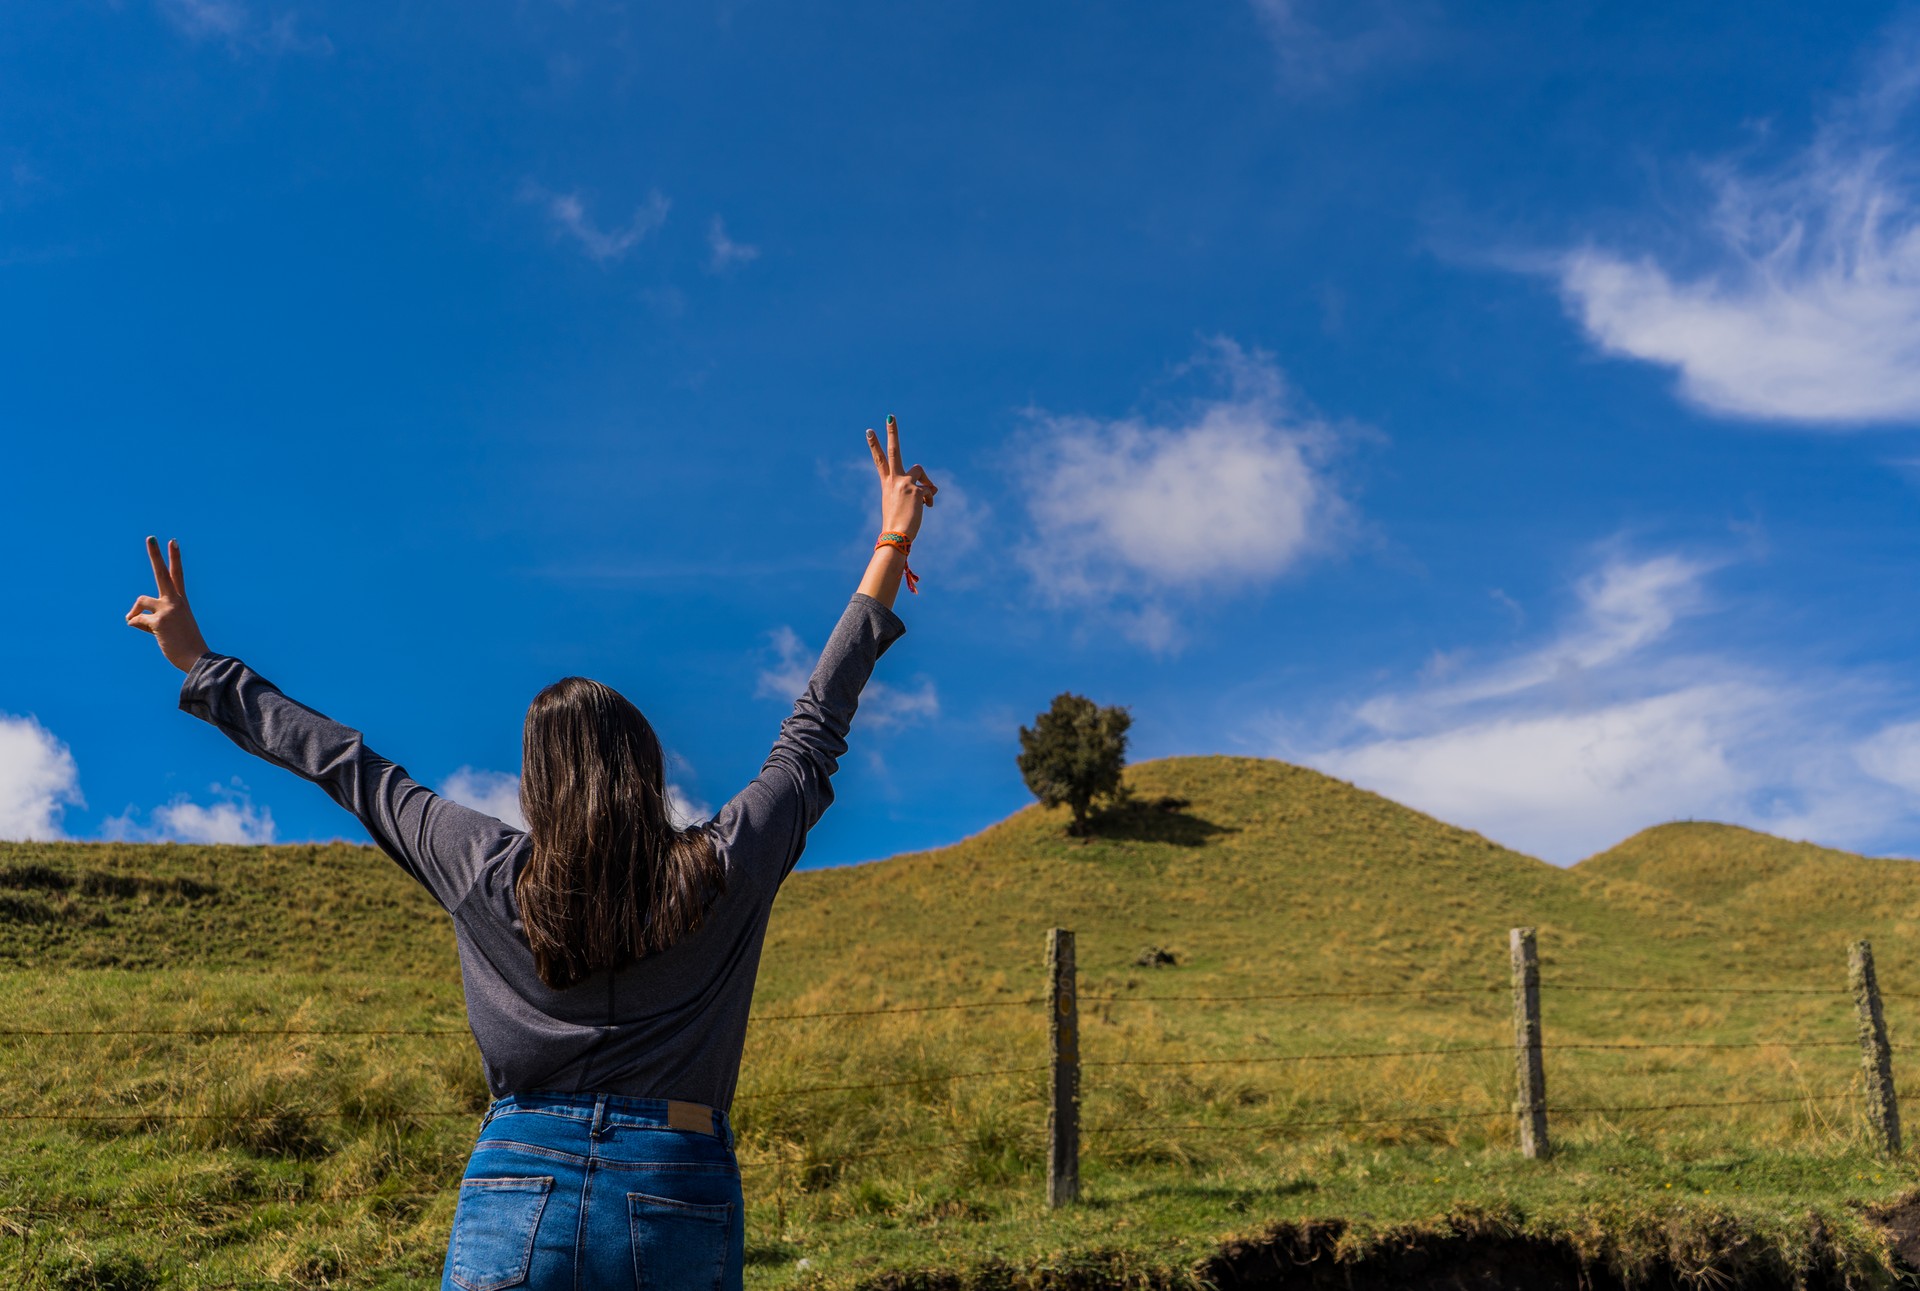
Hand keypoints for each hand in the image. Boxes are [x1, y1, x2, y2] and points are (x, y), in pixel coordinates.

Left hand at [125, 537, 210, 672]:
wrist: (196, 658)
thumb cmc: (184, 644)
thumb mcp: (169, 627)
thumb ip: (151, 618)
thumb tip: (130, 619)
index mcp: (180, 601)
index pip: (177, 575)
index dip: (174, 558)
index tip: (172, 542)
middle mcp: (175, 601)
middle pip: (162, 573)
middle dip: (156, 555)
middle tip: (151, 537)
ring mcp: (168, 609)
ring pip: (141, 601)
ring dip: (135, 612)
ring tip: (138, 622)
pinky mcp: (159, 621)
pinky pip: (136, 621)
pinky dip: (137, 627)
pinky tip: (149, 633)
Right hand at [864, 414, 937, 539]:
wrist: (897, 535)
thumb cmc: (898, 523)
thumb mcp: (900, 503)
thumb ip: (912, 491)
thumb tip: (932, 489)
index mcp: (887, 483)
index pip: (879, 460)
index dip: (874, 445)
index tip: (869, 430)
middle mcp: (894, 480)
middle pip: (894, 450)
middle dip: (892, 432)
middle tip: (890, 416)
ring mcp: (905, 483)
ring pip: (920, 470)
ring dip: (926, 481)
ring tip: (925, 499)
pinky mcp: (916, 490)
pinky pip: (929, 490)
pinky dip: (929, 500)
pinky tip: (926, 509)